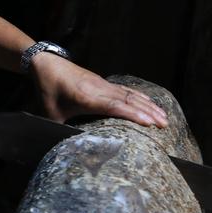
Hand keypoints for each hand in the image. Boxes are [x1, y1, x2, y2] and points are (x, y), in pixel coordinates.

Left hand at [29, 54, 168, 127]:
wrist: (46, 63)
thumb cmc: (48, 89)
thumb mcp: (50, 113)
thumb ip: (58, 130)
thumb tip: (62, 149)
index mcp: (86, 97)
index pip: (114, 106)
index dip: (133, 114)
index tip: (149, 123)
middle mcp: (99, 89)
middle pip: (128, 101)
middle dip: (148, 112)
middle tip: (164, 125)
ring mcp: (103, 84)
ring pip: (130, 94)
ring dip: (148, 105)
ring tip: (164, 116)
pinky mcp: (103, 82)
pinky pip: (126, 90)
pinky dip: (140, 96)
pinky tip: (150, 102)